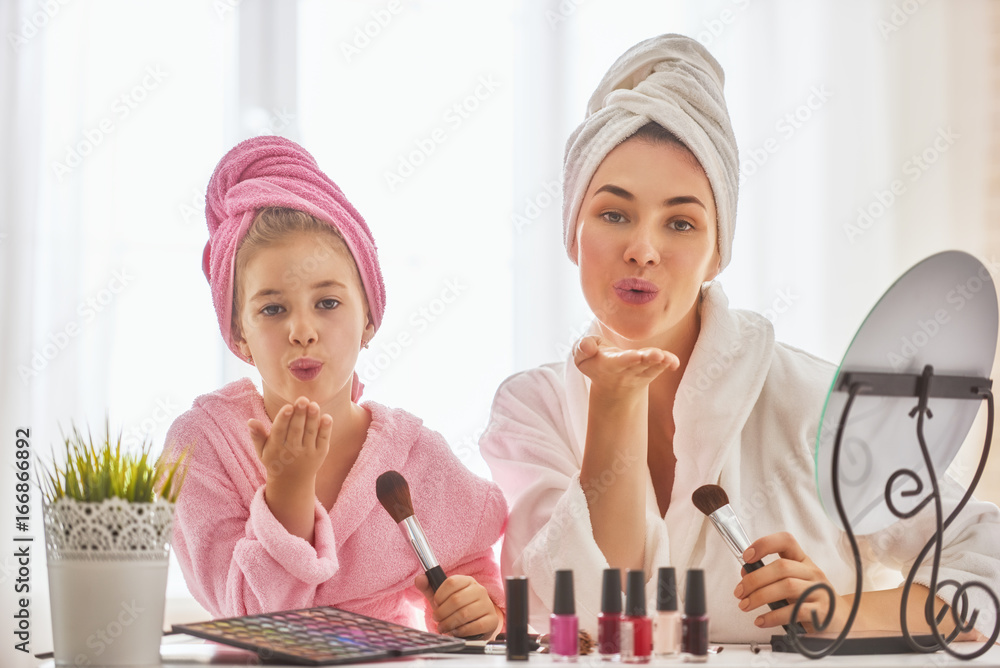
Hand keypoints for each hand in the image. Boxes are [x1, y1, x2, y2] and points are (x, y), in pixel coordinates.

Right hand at [248, 396, 332, 485]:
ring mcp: (307, 453)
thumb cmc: (275, 460)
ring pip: (310, 433)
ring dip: (313, 418)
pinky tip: (327, 417)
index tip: (288, 406)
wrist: (292, 482)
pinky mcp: (320, 454)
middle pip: (296, 430)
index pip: (279, 431)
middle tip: (303, 399)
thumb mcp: (262, 451)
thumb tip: (250, 421)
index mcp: (276, 447)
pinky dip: (325, 429)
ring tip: (314, 405)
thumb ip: (257, 436)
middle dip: (300, 414)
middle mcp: (292, 451)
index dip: (283, 419)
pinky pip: (323, 440)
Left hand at [415, 573, 500, 638]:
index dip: (439, 595)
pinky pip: (476, 626)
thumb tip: (419, 579)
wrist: (476, 622)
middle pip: (456, 600)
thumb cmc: (457, 608)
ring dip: (449, 623)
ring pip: (464, 614)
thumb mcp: (443, 597)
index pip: (452, 582)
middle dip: (442, 613)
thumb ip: (429, 588)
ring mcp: (487, 604)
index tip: (435, 603)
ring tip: (443, 627)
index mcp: (467, 581)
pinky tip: (456, 631)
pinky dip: (462, 631)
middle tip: (437, 619)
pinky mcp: (492, 619)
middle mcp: (479, 590)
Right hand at [573, 335, 678, 395]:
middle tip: (657, 355)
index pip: (618, 362)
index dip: (627, 359)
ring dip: (660, 362)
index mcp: (608, 365)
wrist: (612, 384)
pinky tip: (674, 361)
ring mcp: (640, 371)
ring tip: (667, 358)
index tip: (636, 356)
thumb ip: (582, 348)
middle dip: (647, 359)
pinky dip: (668, 363)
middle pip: (638, 364)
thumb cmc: (596, 362)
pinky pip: (660, 367)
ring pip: (651, 366)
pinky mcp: (651, 370)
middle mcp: (626, 370)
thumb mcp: (582, 356)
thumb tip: (588, 346)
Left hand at [734, 532, 849, 632]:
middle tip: (739, 592)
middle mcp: (812, 573)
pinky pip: (794, 611)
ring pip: (787, 587)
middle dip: (754, 579)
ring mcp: (819, 591)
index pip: (786, 541)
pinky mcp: (821, 612)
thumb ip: (771, 576)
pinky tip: (761, 620)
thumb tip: (745, 574)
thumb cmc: (810, 598)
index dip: (764, 544)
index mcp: (803, 561)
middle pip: (781, 567)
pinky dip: (773, 617)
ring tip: (745, 605)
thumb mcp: (793, 581)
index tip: (747, 556)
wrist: (840, 620)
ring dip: (760, 596)